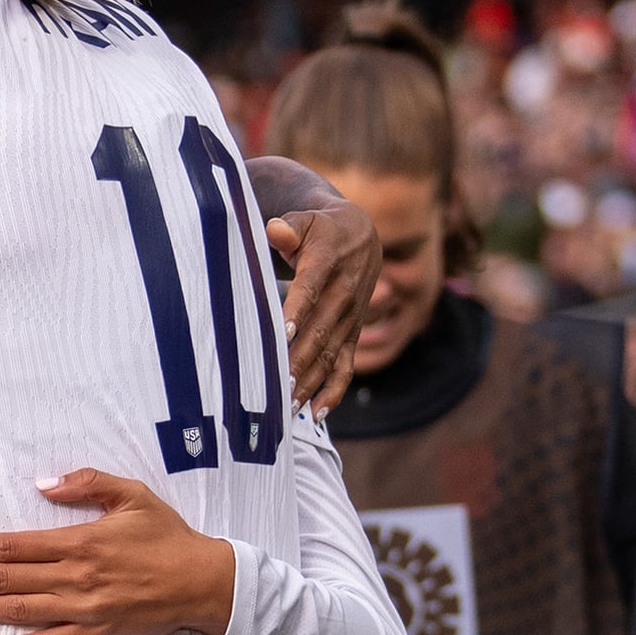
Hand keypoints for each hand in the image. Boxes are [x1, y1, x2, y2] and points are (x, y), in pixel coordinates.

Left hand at [0, 469, 236, 634]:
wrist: (204, 583)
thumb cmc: (168, 537)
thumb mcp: (132, 495)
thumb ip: (88, 483)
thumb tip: (43, 483)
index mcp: (81, 542)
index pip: (15, 546)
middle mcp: (75, 577)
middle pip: (7, 579)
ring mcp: (82, 609)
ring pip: (18, 610)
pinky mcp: (93, 633)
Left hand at [268, 175, 377, 422]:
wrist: (360, 236)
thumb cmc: (320, 229)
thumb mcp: (306, 219)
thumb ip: (289, 227)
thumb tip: (275, 230)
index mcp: (328, 263)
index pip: (310, 289)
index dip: (297, 311)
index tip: (281, 334)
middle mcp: (342, 295)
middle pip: (318, 332)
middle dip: (298, 361)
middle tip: (275, 386)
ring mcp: (349, 319)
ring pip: (329, 355)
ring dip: (309, 382)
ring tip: (287, 407)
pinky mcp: (351, 335)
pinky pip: (345, 367)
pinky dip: (333, 392)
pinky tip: (316, 415)